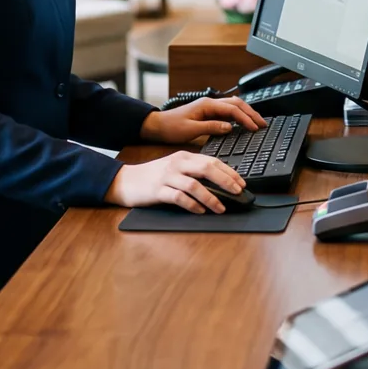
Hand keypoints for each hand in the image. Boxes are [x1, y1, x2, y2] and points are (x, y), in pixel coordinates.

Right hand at [104, 149, 247, 212]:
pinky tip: (200, 211)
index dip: (229, 171)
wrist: (126, 180)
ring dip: (210, 197)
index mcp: (184, 157)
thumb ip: (194, 171)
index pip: (211, 161)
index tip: (241, 182)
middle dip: (226, 181)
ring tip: (221, 207)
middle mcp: (177, 164)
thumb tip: (220, 182)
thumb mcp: (175, 167)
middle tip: (238, 192)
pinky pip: (178, 198)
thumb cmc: (154, 176)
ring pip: (194, 185)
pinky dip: (192, 205)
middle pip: (206, 169)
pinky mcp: (157, 191)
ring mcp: (167, 177)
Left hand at [140, 97, 264, 146]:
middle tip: (263, 124)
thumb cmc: (171, 128)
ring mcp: (209, 106)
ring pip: (234, 105)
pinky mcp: (208, 111)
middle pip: (237, 103)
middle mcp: (210, 103)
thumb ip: (211, 127)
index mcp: (207, 105)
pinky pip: (228, 110)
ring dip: (247, 112)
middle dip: (251, 113)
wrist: (157, 126)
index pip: (233, 109)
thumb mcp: (191, 130)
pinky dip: (239, 114)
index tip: (255, 128)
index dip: (246, 118)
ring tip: (257, 122)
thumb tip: (230, 127)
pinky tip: (243, 120)